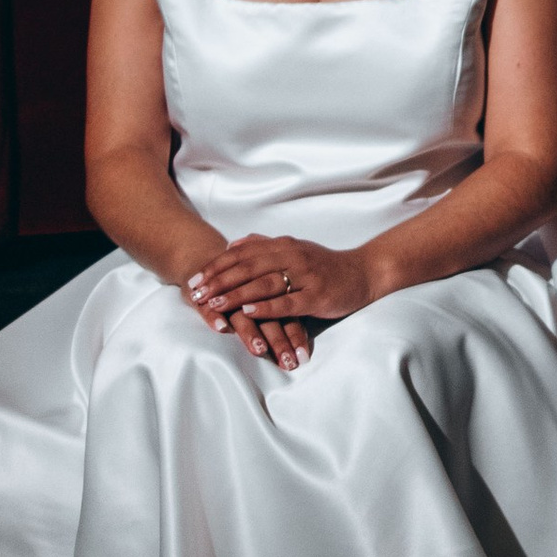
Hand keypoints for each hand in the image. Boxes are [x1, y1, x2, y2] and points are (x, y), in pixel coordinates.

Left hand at [185, 234, 378, 371]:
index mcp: (282, 246)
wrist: (363, 273)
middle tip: (196, 295)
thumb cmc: (324, 264)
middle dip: (218, 282)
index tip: (193, 280)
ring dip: (236, 294)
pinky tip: (249, 312)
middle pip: (247, 268)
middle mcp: (291, 257)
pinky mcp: (317, 296)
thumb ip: (263, 246)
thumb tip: (232, 245)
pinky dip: (267, 306)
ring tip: (215, 304)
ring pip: (264, 283)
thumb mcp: (293, 249)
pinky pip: (288, 302)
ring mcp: (305, 276)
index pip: (241, 255)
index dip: (215, 267)